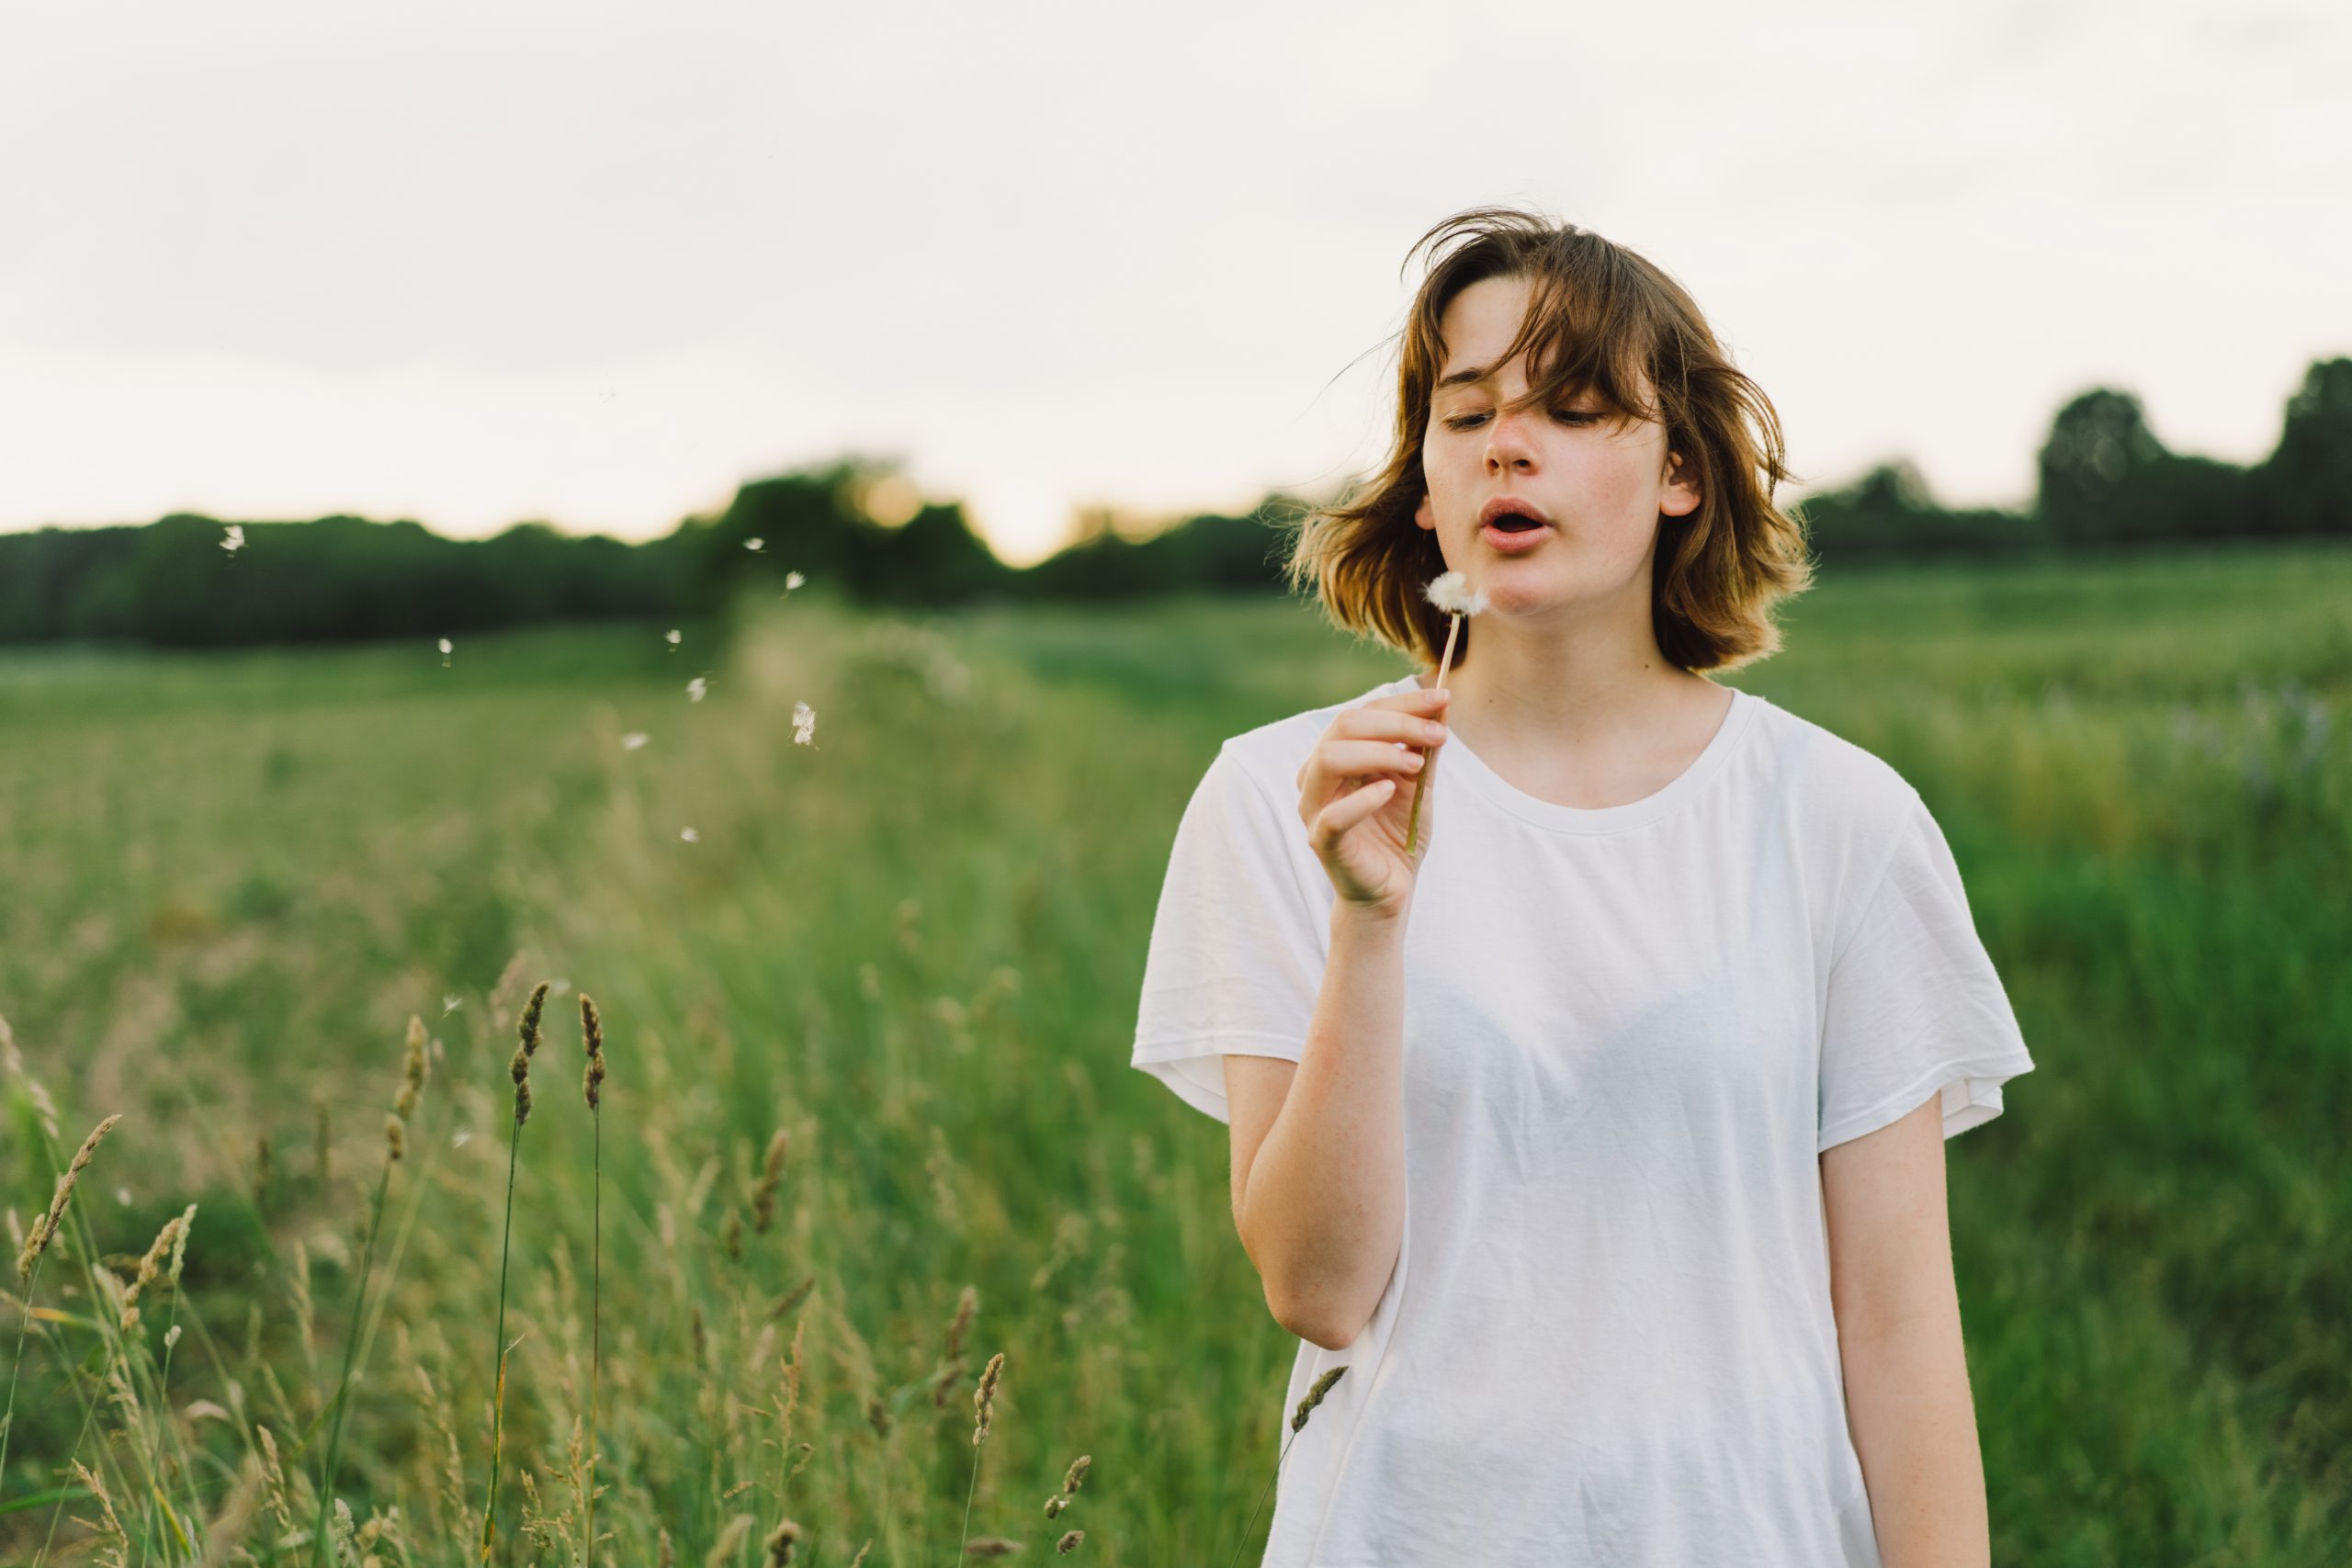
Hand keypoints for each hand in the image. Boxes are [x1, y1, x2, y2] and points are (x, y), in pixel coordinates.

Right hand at [1295, 684, 1451, 918]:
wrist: (1392, 888)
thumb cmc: (1398, 832)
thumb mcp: (1418, 782)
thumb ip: (1423, 747)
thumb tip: (1442, 703)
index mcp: (1337, 755)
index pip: (1363, 713)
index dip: (1403, 703)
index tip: (1443, 700)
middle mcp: (1318, 775)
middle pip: (1344, 726)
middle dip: (1396, 723)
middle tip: (1437, 734)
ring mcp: (1315, 807)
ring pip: (1329, 759)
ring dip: (1378, 752)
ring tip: (1416, 764)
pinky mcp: (1322, 840)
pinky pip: (1334, 815)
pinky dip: (1363, 799)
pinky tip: (1390, 791)